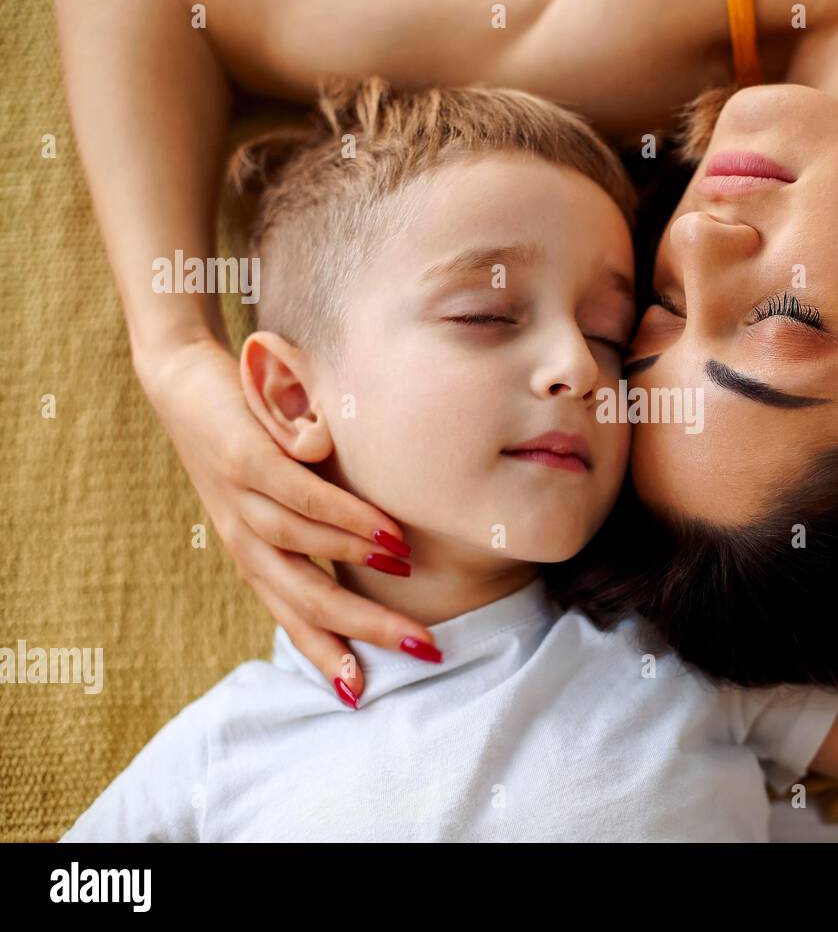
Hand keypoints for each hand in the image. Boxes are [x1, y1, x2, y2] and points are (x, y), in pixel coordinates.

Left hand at [135, 337, 435, 707]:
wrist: (182, 379)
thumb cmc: (246, 438)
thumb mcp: (279, 492)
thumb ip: (319, 523)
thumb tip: (384, 550)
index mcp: (253, 553)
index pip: (294, 617)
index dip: (329, 656)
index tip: (364, 692)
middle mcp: (243, 538)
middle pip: (304, 600)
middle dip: (364, 629)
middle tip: (421, 646)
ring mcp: (239, 500)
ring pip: (298, 549)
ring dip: (355, 561)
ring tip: (404, 565)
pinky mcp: (242, 458)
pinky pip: (297, 496)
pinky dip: (340, 517)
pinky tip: (378, 526)